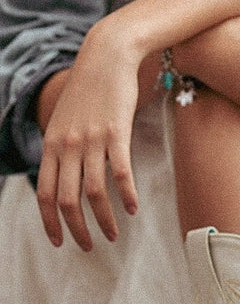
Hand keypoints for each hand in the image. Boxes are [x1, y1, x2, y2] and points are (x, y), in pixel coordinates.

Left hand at [36, 21, 141, 250]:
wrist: (107, 56)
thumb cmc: (90, 88)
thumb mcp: (66, 118)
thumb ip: (63, 147)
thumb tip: (66, 174)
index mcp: (51, 144)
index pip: (43, 193)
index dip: (49, 222)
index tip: (59, 242)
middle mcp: (67, 146)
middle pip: (67, 200)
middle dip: (77, 230)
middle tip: (89, 247)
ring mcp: (91, 140)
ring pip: (94, 193)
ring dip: (104, 221)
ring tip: (113, 236)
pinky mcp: (116, 134)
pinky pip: (120, 174)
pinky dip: (127, 196)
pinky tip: (134, 209)